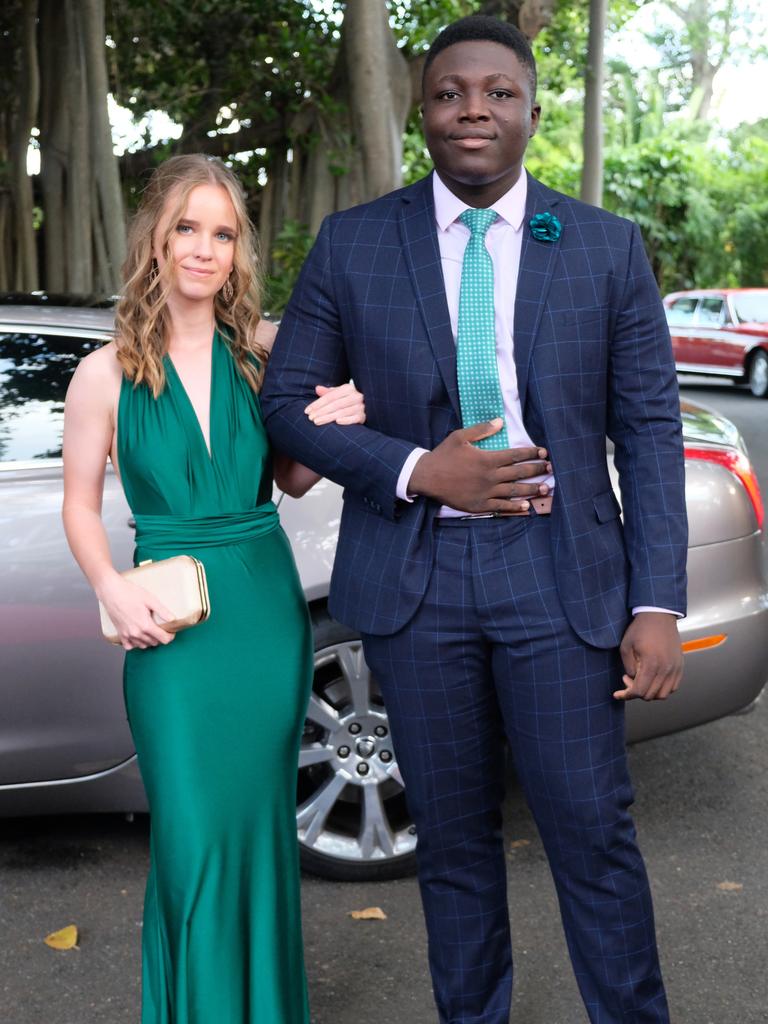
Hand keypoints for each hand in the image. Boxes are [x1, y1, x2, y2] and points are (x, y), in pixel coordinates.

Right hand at [97, 573, 176, 651]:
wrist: (111, 591)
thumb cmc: (130, 593)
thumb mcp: (150, 599)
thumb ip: (162, 610)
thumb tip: (172, 619)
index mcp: (145, 625)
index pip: (163, 639)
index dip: (170, 636)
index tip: (171, 632)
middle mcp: (136, 633)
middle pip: (154, 643)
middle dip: (160, 637)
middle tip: (161, 628)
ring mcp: (127, 634)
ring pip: (143, 645)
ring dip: (149, 641)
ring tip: (151, 631)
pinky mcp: (119, 633)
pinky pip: (129, 646)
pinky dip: (135, 644)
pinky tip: (138, 636)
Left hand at [304, 383, 365, 425]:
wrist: (370, 406)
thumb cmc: (350, 400)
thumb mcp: (340, 394)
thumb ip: (328, 393)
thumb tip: (317, 388)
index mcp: (348, 389)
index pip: (330, 396)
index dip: (317, 403)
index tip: (307, 411)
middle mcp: (355, 396)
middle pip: (335, 404)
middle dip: (321, 411)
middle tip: (310, 418)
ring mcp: (361, 406)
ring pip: (342, 412)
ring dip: (328, 417)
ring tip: (317, 422)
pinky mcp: (364, 416)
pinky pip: (355, 418)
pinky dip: (347, 420)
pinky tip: (337, 422)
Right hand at [408, 418, 551, 513]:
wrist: (427, 477)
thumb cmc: (443, 455)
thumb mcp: (460, 436)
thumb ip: (481, 430)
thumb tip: (500, 422)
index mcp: (488, 458)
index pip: (516, 455)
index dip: (532, 453)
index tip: (544, 452)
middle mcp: (490, 476)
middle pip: (519, 473)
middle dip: (537, 470)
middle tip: (550, 469)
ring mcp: (486, 492)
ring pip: (514, 491)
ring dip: (531, 489)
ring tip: (545, 488)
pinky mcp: (479, 505)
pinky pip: (501, 507)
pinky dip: (514, 506)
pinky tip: (525, 506)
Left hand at [615, 612, 682, 700]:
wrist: (658, 615)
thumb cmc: (641, 628)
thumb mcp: (626, 647)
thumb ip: (628, 667)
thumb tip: (632, 680)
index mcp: (651, 664)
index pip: (640, 691)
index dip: (627, 695)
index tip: (618, 693)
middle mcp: (666, 669)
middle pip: (651, 695)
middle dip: (636, 692)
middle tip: (628, 679)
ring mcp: (675, 668)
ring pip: (663, 694)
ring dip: (650, 692)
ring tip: (641, 679)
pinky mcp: (680, 666)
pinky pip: (673, 687)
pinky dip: (662, 688)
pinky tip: (653, 679)